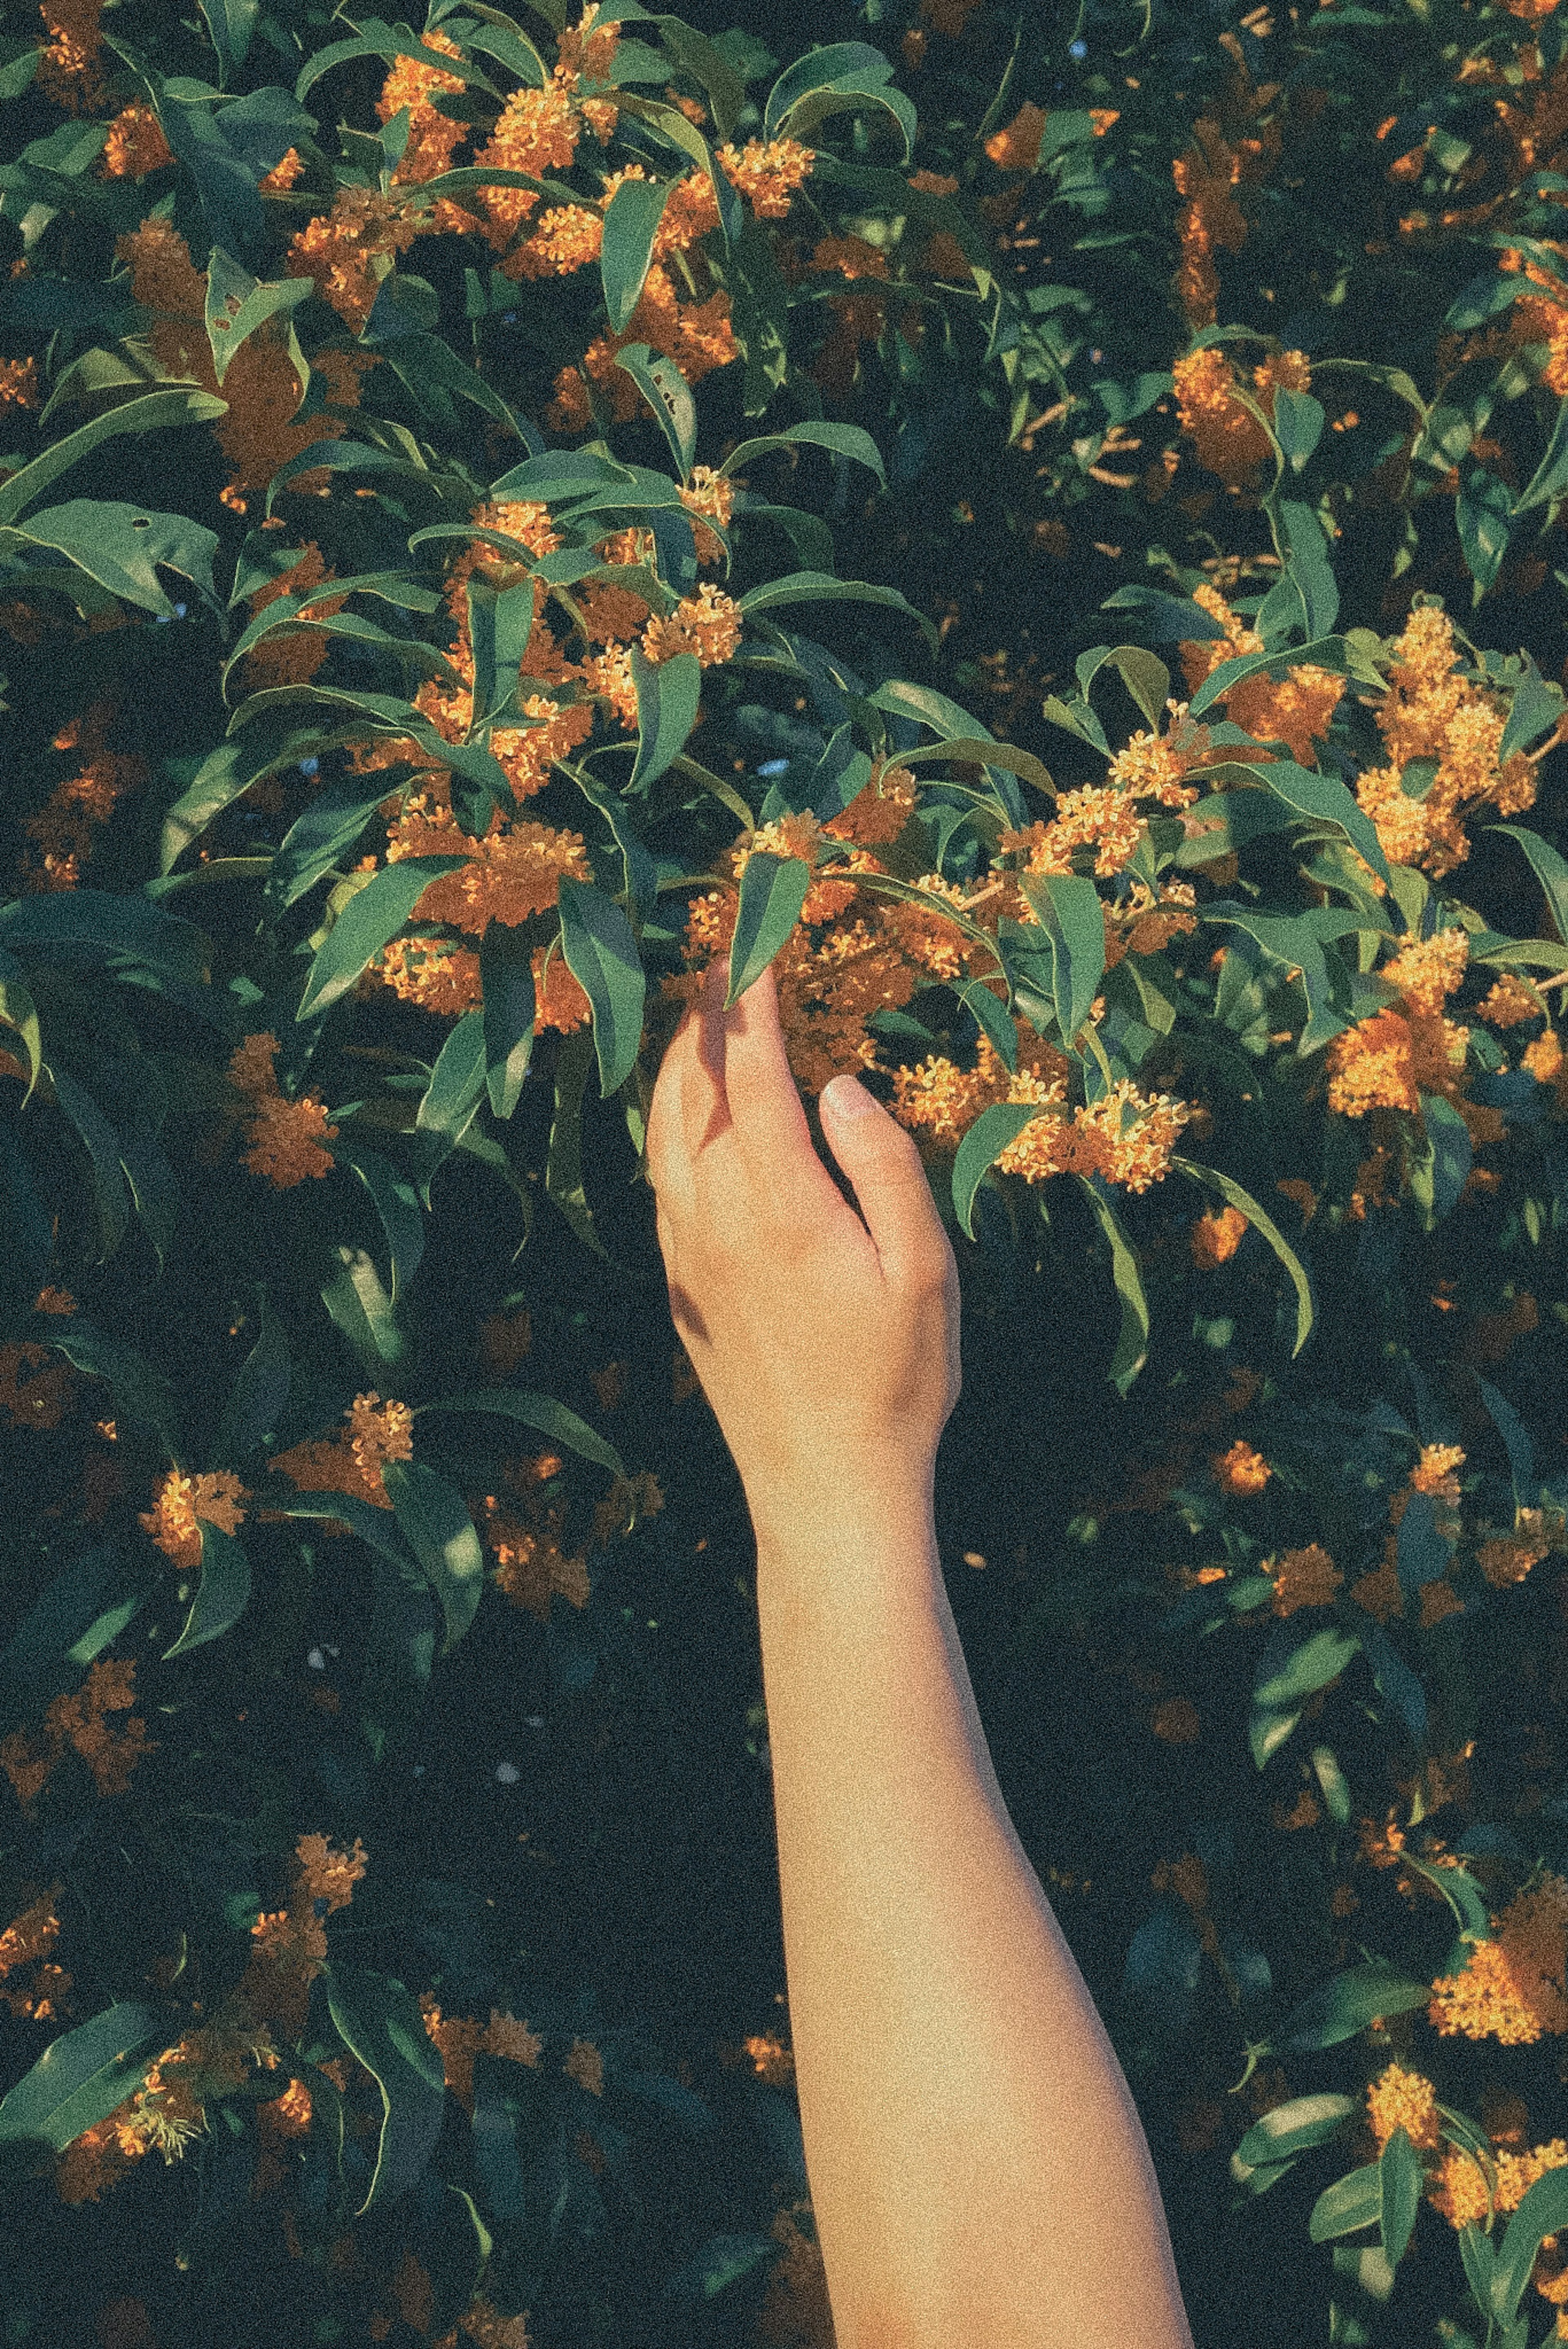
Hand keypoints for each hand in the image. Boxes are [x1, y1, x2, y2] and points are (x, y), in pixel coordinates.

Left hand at [645, 957, 961, 1527]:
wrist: (826, 1485)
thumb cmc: (895, 1382)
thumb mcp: (924, 1272)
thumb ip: (883, 1168)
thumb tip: (839, 1087)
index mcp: (778, 1207)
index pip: (751, 1075)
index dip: (751, 1004)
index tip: (756, 945)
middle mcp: (715, 1222)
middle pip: (689, 1092)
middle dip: (704, 1018)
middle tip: (722, 960)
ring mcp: (688, 1257)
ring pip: (662, 1133)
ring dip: (678, 1067)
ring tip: (700, 1020)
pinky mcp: (681, 1289)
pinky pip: (660, 1181)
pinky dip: (669, 1125)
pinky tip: (688, 1117)